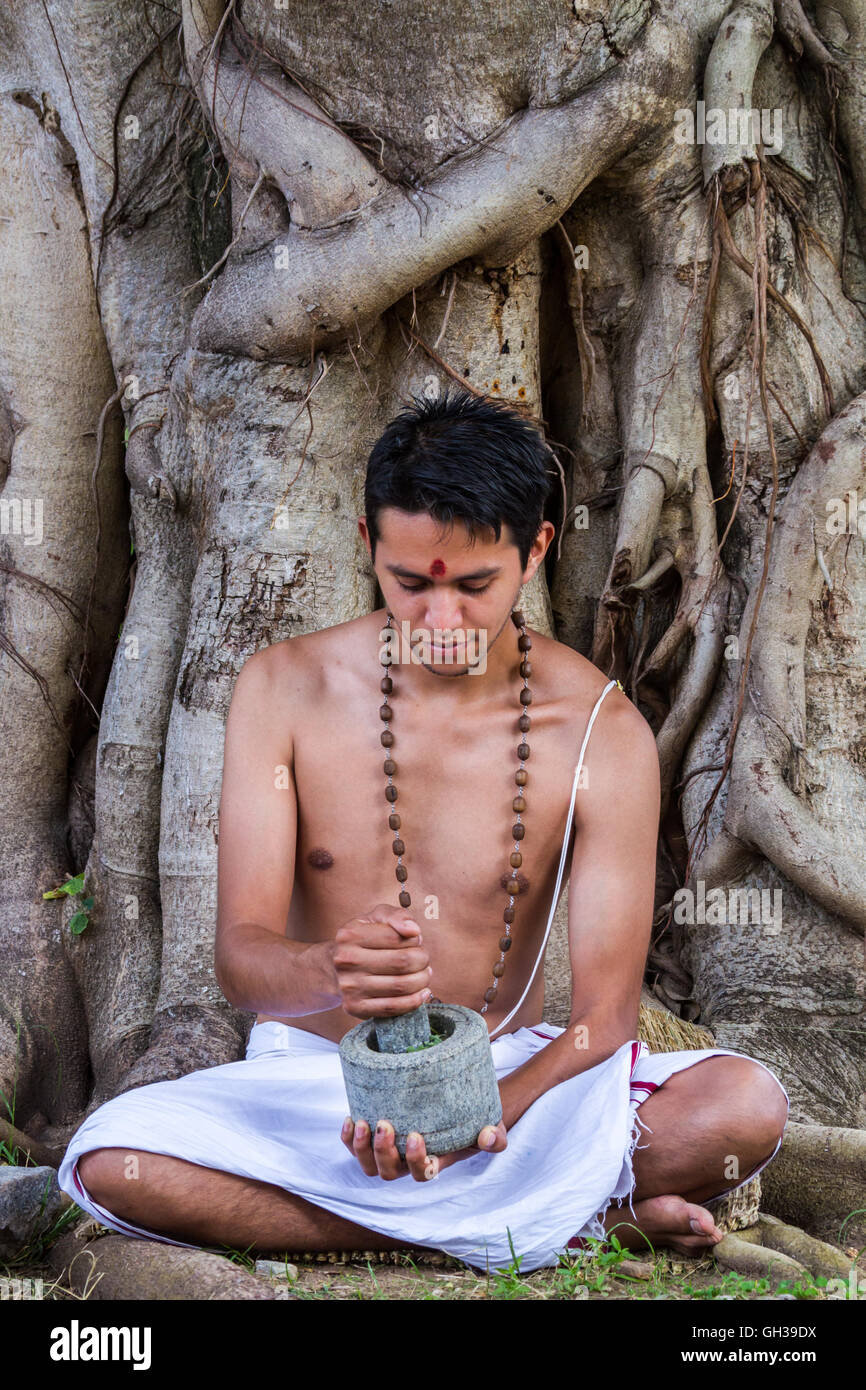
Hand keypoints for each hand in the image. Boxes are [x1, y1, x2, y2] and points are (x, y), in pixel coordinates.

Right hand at [330, 903, 432, 1019]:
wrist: (334, 968)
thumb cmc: (362, 940)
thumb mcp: (376, 918)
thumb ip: (398, 916)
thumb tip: (414, 931)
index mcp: (351, 935)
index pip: (397, 937)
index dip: (414, 940)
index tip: (416, 942)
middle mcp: (347, 960)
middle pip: (402, 962)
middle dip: (422, 960)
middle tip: (424, 959)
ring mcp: (350, 986)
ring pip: (400, 986)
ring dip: (421, 981)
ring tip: (424, 974)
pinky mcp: (355, 1007)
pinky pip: (392, 1008)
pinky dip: (414, 1001)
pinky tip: (421, 993)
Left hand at [341, 1115, 507, 1181]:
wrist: (457, 1106)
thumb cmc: (473, 1122)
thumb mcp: (491, 1129)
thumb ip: (495, 1137)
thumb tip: (488, 1137)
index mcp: (433, 1163)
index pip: (421, 1174)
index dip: (415, 1161)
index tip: (415, 1136)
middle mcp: (407, 1164)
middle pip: (389, 1173)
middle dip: (383, 1152)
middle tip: (385, 1125)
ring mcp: (388, 1154)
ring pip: (369, 1166)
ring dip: (361, 1148)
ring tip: (364, 1123)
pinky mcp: (374, 1139)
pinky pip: (354, 1147)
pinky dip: (348, 1138)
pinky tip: (351, 1118)